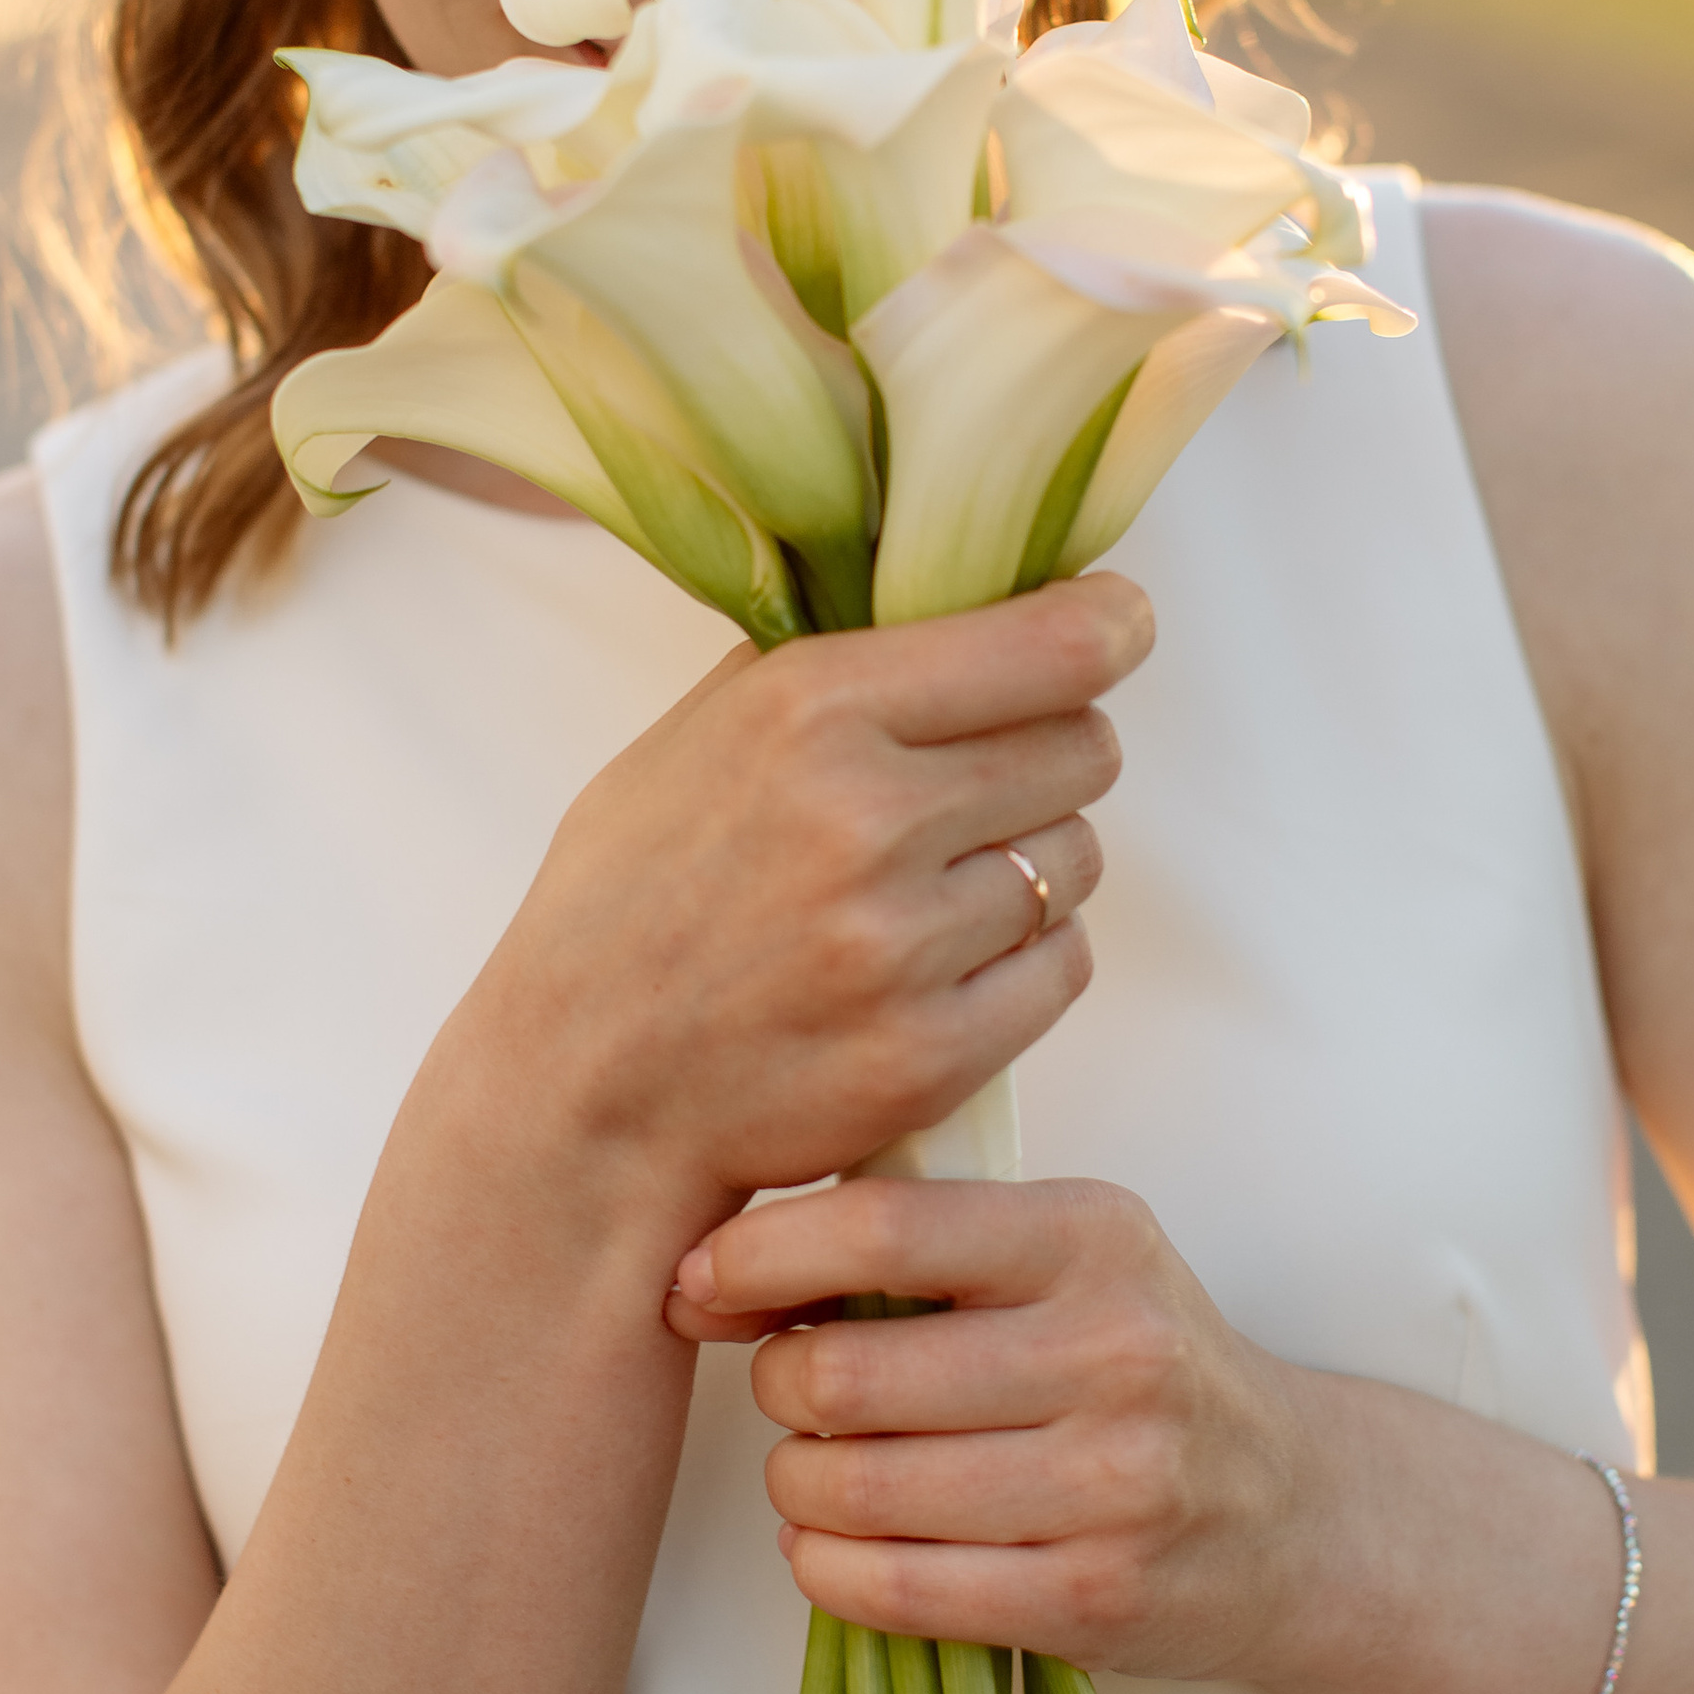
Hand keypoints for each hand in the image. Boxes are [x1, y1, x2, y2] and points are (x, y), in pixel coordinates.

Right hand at [428, 577, 1152, 1251]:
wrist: (575, 1097)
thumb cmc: (626, 903)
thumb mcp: (689, 741)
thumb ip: (822, 664)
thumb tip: (958, 596)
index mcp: (809, 709)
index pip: (1053, 646)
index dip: (1109, 627)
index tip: (1118, 623)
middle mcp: (867, 818)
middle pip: (1085, 747)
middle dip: (1050, 755)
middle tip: (981, 784)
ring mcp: (904, 945)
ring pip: (1078, 859)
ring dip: (1032, 862)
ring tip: (935, 886)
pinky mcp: (932, 1054)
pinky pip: (1063, 966)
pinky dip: (1023, 959)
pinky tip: (942, 964)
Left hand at [666, 1173, 1318, 1684]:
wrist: (1294, 1513)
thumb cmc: (1137, 1367)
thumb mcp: (1066, 1259)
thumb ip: (924, 1242)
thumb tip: (719, 1269)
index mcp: (1090, 1235)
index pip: (882, 1227)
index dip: (759, 1257)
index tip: (701, 1284)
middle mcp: (1112, 1349)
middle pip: (847, 1372)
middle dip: (778, 1387)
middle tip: (791, 1394)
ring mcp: (1110, 1483)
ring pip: (855, 1487)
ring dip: (796, 1486)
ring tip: (815, 1474)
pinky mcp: (1092, 1597)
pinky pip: (894, 1589)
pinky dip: (825, 1570)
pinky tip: (830, 1548)